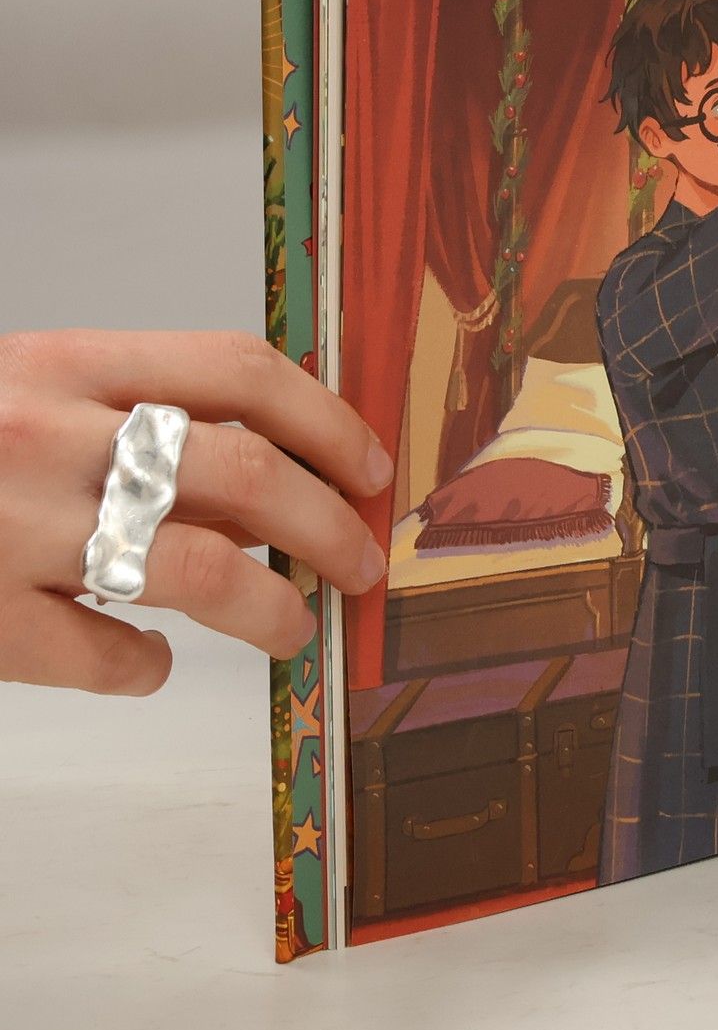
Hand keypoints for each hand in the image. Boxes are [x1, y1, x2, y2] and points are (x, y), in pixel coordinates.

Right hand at [0, 329, 393, 694]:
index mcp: (67, 362)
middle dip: (328, 524)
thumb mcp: (24, 384)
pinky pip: (97, 655)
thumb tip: (266, 462)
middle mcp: (50, 437)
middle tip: (359, 562)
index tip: (370, 466)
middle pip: (245, 472)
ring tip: (293, 629)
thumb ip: (128, 404)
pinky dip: (141, 668)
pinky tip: (151, 665)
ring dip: (270, 608)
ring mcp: (11, 529)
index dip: (328, 419)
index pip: (241, 371)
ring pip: (200, 570)